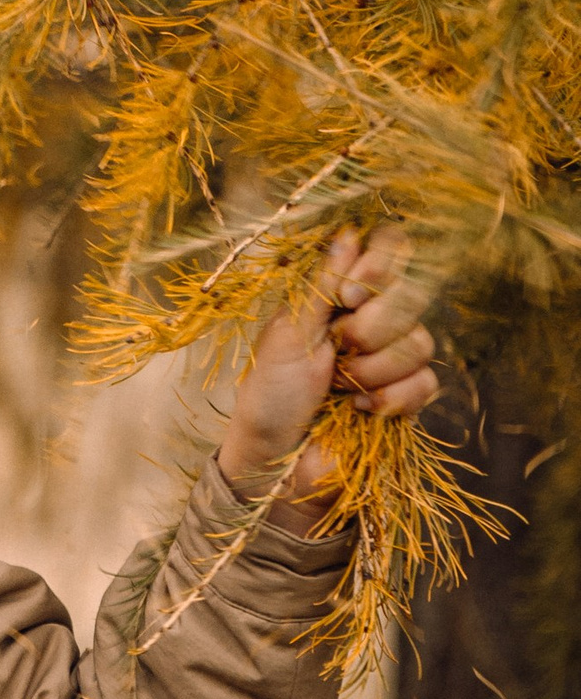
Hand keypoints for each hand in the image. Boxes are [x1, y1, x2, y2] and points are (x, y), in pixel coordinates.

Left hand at [217, 225, 438, 521]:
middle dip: (374, 325)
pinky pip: (427, 382)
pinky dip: (390, 399)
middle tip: (339, 348)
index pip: (388, 250)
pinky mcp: (406, 396)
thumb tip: (348, 235)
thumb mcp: (287, 334)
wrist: (278, 463)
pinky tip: (360, 411)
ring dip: (374, 369)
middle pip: (413, 292)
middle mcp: (371, 318)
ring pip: (422, 341)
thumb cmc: (270, 396)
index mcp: (338, 294)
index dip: (382, 265)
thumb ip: (321, 287)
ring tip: (340, 388)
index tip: (351, 293)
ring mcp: (392, 357)